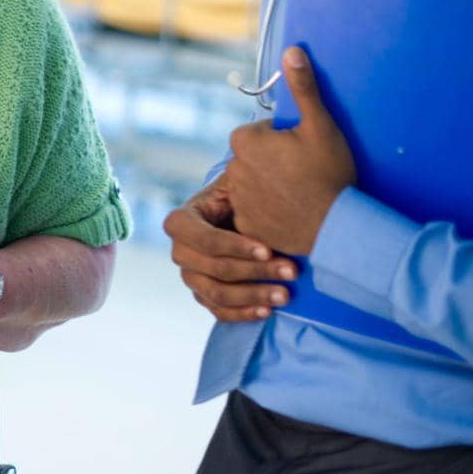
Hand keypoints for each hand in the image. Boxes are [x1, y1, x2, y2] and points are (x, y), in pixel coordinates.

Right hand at [163, 178, 294, 322]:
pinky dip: (242, 313)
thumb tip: (256, 160)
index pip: (203, 239)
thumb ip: (243, 175)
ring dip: (253, 295)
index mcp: (181, 221)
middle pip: (214, 269)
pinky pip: (218, 311)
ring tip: (286, 295)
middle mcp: (180, 251)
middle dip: (255, 271)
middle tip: (292, 270)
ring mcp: (190, 276)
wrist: (240, 217)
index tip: (268, 248)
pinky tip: (267, 310)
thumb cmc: (243, 195)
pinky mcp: (203, 294)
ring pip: (217, 293)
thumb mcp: (237, 181)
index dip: (234, 247)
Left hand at [227, 46, 356, 255]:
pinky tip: (291, 213)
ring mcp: (238, 198)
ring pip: (254, 183)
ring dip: (271, 185)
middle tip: (305, 174)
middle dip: (275, 161)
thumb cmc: (330, 172)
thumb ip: (303, 88)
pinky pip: (255, 210)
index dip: (284, 140)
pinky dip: (269, 211)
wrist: (337, 226)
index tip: (304, 152)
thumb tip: (291, 50)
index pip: (261, 132)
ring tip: (300, 194)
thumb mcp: (320, 125)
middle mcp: (232, 168)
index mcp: (245, 140)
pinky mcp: (245, 223)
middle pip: (256, 157)